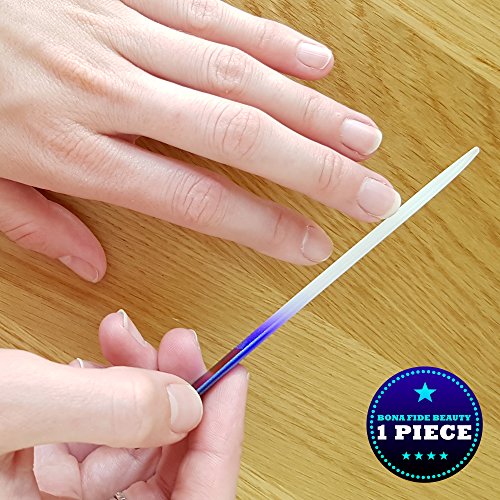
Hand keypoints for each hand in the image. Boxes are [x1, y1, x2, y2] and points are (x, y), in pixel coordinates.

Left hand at [0, 0, 400, 279]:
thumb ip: (34, 226)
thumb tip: (92, 266)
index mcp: (71, 150)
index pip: (195, 198)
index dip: (263, 225)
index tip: (311, 243)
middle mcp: (108, 91)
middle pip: (239, 135)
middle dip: (317, 170)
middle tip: (371, 193)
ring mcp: (118, 31)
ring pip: (239, 73)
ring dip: (310, 110)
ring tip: (360, 137)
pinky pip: (209, 10)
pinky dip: (270, 38)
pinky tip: (314, 61)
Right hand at [0, 310, 247, 498]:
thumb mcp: (15, 406)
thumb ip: (109, 409)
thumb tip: (189, 401)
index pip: (195, 499)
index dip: (222, 438)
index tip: (235, 378)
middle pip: (163, 462)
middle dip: (173, 393)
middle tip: (174, 341)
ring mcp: (67, 495)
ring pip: (132, 441)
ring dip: (136, 384)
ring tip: (120, 339)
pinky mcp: (46, 471)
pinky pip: (97, 433)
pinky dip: (103, 391)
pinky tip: (92, 362)